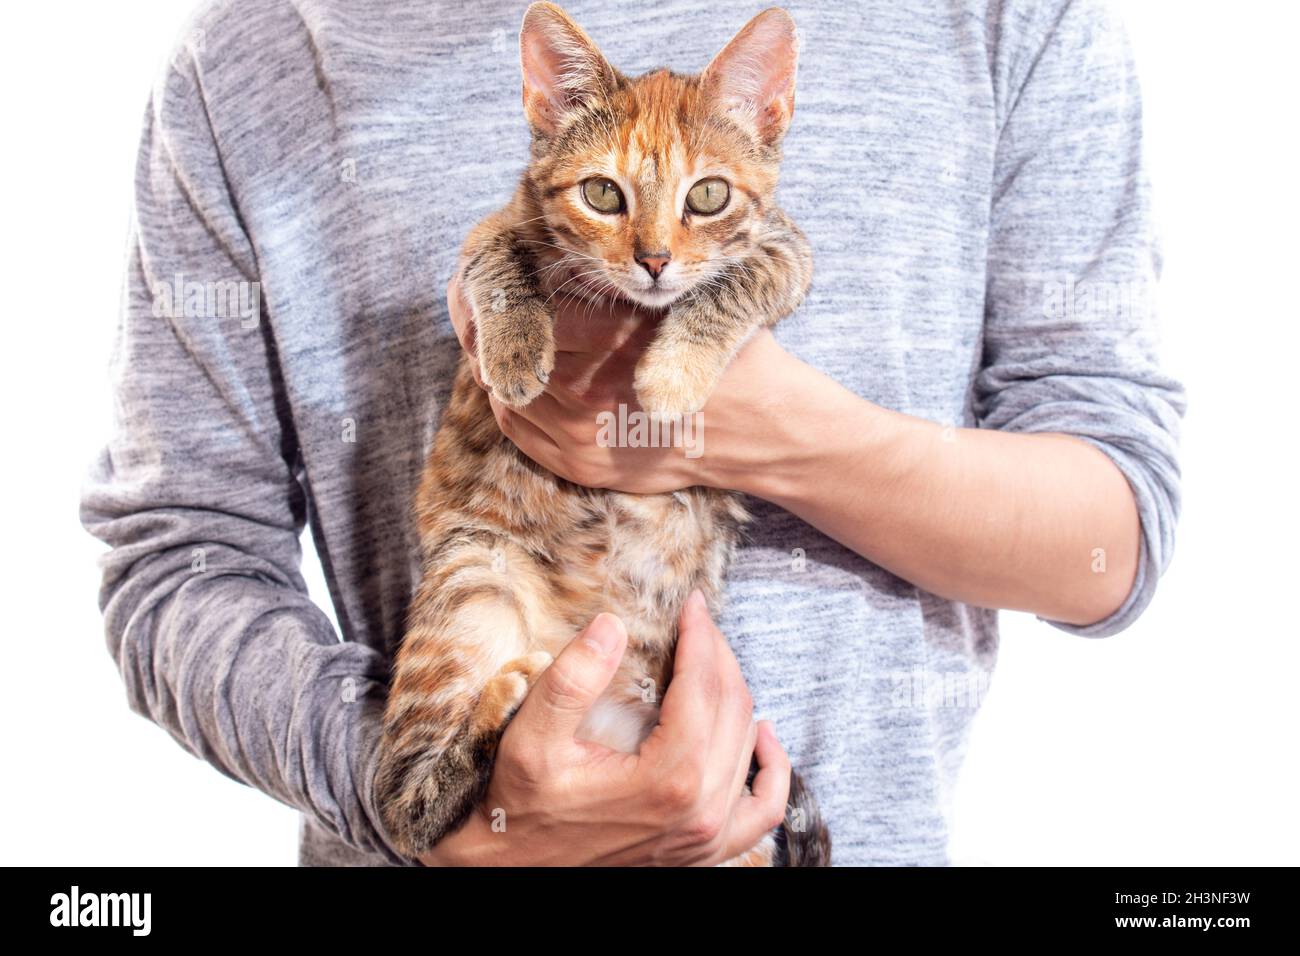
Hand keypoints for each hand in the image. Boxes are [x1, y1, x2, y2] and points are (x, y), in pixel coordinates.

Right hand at [416, 590, 790, 865]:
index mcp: (667, 779)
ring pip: (747, 746)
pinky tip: (762, 736)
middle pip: (732, 710)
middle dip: (718, 656)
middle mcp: (700, 810)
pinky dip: (772, 769)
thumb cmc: (521, 807)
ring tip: (715, 660)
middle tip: (699, 622)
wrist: (513, 870)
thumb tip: (611, 625)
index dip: (700, 636)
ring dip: (738, 695)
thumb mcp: (531, 738)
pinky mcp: (705, 850)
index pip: (703, 687)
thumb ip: (571, 680)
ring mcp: (707, 836)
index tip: (693, 604)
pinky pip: (763, 809)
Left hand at [445, 274, 810, 494]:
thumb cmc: (721, 354)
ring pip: (507, 388)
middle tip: (506, 307)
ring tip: (520, 343)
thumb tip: (548, 261)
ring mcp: (579, 434)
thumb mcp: (678, 301)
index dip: (522, 289)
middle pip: (513, 348)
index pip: (534, 307)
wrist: (755, 430)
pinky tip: (530, 381)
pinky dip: (513, 401)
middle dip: (508, 325)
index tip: (519, 277)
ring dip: (509, 364)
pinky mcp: (579, 465)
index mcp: (611, 339)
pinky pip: (517, 427)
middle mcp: (588, 389)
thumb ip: (616, 286)